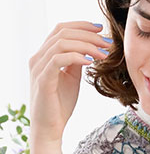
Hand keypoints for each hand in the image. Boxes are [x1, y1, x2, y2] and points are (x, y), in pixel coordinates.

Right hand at [28, 21, 111, 144]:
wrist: (50, 127)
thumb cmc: (60, 105)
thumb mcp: (72, 78)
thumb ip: (76, 62)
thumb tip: (88, 49)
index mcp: (45, 55)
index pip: (61, 29)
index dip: (81, 26)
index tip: (101, 29)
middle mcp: (39, 58)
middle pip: (62, 32)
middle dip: (88, 34)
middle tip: (107, 42)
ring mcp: (39, 67)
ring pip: (61, 43)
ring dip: (86, 45)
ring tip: (103, 53)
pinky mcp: (43, 79)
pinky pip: (59, 60)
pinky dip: (76, 57)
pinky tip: (91, 62)